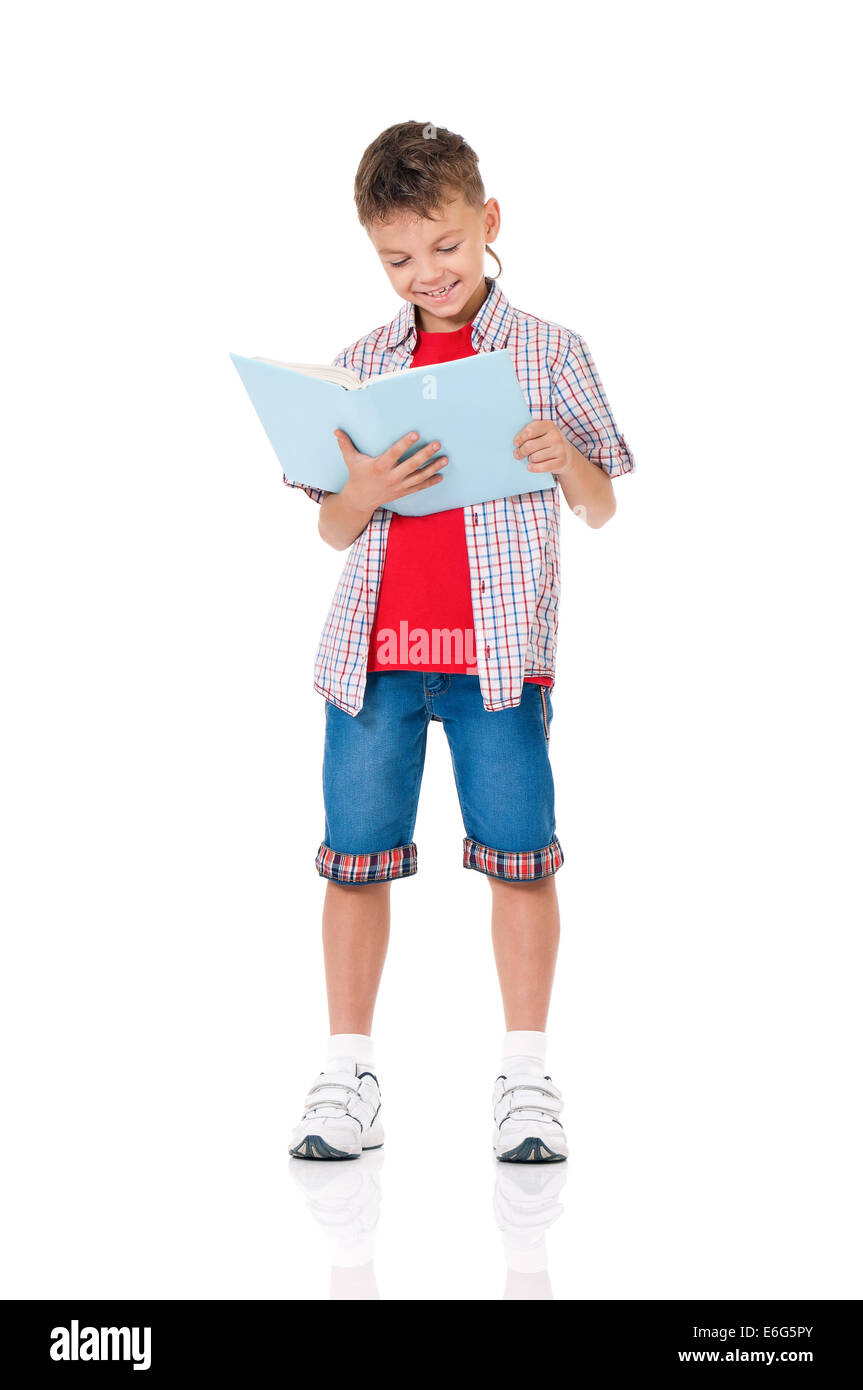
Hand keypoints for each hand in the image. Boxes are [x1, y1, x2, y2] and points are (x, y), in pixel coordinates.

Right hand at [333, 428, 447, 512]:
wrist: (360, 500)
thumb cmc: (357, 476)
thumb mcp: (351, 460)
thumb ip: (345, 444)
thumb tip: (336, 430)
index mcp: (379, 466)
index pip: (394, 453)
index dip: (405, 444)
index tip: (416, 434)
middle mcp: (391, 477)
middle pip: (411, 465)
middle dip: (425, 454)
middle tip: (437, 444)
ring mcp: (398, 486)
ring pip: (419, 477)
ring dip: (433, 468)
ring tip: (445, 459)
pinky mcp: (403, 492)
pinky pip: (419, 487)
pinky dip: (430, 482)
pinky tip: (441, 475)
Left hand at [513, 421, 571, 478]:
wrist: (568, 456)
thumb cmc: (549, 443)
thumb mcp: (543, 433)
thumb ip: (530, 433)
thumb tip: (516, 442)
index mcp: (549, 425)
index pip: (529, 431)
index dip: (520, 438)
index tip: (515, 443)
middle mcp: (556, 436)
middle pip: (530, 446)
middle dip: (521, 451)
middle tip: (517, 455)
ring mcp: (560, 449)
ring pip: (534, 457)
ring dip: (529, 460)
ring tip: (530, 459)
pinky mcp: (561, 462)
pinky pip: (543, 467)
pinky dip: (534, 468)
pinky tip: (529, 467)